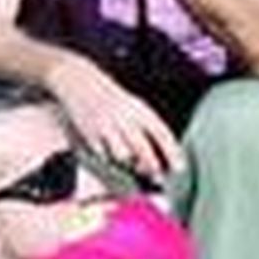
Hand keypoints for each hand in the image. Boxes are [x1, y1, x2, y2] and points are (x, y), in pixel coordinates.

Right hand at [46, 51, 180, 182]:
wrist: (79, 82)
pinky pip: (105, 155)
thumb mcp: (134, 108)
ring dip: (127, 161)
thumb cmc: (112, 100)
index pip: (162, 133)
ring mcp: (108, 127)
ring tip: (123, 152)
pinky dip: (107, 155)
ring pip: (124, 156)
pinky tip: (104, 143)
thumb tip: (157, 163)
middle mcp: (126, 117)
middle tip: (156, 176)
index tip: (179, 168)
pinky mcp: (91, 135)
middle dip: (151, 166)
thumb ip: (147, 131)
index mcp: (140, 109)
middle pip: (144, 150)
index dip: (172, 153)